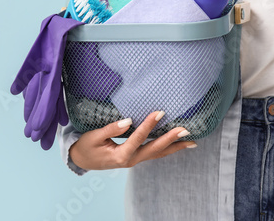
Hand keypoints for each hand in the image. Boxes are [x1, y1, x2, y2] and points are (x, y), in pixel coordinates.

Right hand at [69, 111, 197, 169]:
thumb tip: (128, 121)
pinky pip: (153, 153)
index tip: (160, 112)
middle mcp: (130, 160)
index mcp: (120, 155)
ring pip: (157, 154)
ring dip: (174, 147)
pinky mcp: (134, 158)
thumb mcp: (94, 137)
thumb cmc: (86, 147)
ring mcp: (134, 160)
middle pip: (154, 149)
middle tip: (186, 130)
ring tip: (191, 141)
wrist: (81, 160)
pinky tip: (176, 145)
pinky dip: (166, 149)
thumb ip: (111, 129)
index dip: (149, 125)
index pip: (138, 138)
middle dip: (171, 140)